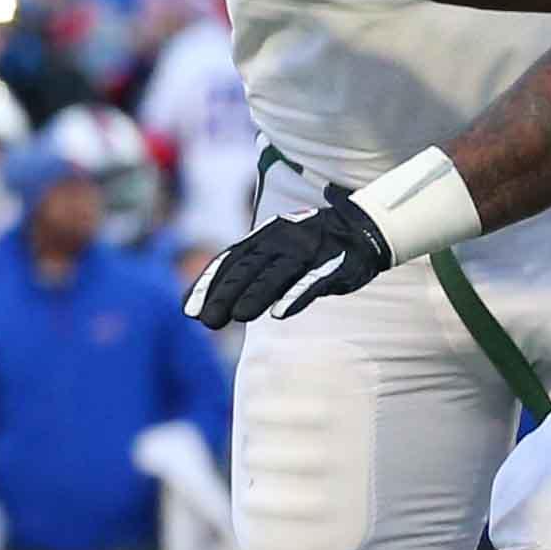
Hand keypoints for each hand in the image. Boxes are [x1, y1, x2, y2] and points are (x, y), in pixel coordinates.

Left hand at [184, 186, 394, 328]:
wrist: (361, 227)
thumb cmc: (308, 247)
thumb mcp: (273, 252)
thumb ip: (245, 274)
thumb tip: (207, 304)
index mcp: (262, 238)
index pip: (228, 261)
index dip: (208, 285)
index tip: (189, 311)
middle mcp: (281, 241)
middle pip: (247, 269)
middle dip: (224, 295)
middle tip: (207, 322)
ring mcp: (308, 250)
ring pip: (276, 274)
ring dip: (256, 295)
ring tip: (238, 317)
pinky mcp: (335, 264)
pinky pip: (313, 280)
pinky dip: (296, 296)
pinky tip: (280, 313)